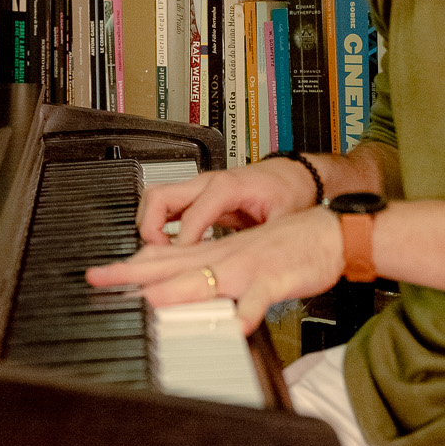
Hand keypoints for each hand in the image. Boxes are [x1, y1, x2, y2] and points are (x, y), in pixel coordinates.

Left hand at [86, 207, 346, 331]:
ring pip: (208, 279)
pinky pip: (259, 298)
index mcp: (214, 253)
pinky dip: (248, 312)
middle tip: (101, 280)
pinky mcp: (275, 279)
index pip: (163, 257)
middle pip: (172, 265)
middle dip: (135, 275)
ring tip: (151, 302)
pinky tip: (237, 326)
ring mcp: (248, 268)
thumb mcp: (240, 256)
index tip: (99, 274)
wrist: (329, 233)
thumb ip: (209, 271)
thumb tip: (178, 286)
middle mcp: (224, 257)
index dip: (129, 266)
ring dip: (179, 290)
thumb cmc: (286, 248)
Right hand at [136, 160, 321, 247]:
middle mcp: (208, 182)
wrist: (295, 174)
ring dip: (149, 224)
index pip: (191, 215)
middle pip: (159, 196)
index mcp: (227, 187)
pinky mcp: (199, 195)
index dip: (183, 244)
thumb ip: (265, 243)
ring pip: (156, 197)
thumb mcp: (282, 219)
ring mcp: (200, 187)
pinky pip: (166, 205)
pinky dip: (159, 224)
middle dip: (151, 228)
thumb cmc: (289, 191)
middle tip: (158, 255)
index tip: (184, 264)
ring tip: (160, 252)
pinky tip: (168, 246)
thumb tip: (256, 271)